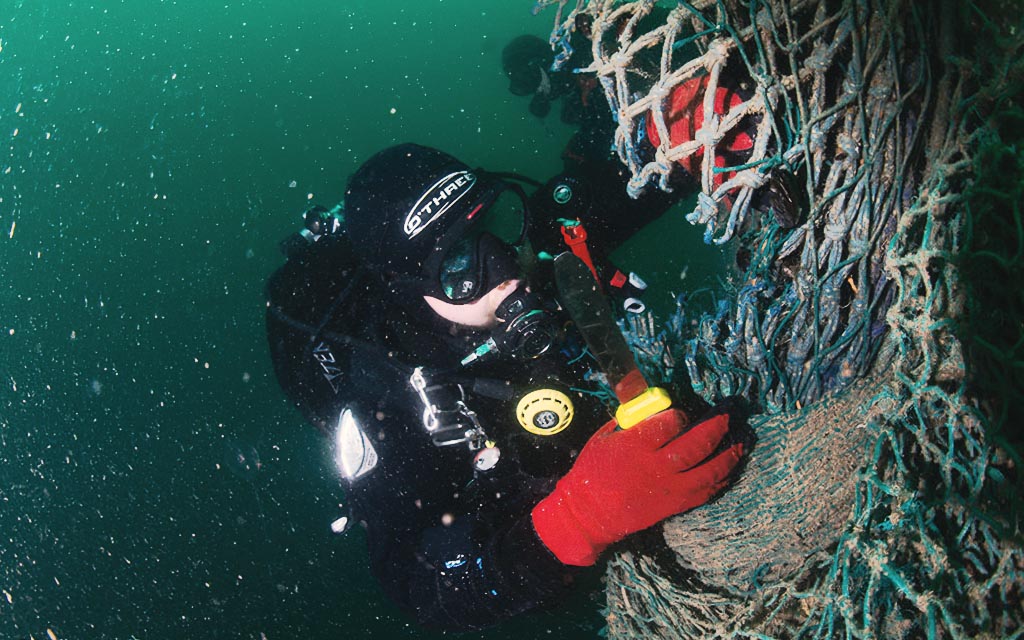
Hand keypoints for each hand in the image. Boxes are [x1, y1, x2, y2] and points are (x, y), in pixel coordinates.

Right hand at [531, 409, 742, 565]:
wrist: (590, 514)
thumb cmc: (593, 471)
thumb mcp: (603, 438)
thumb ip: (630, 421)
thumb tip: (653, 406)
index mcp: (635, 447)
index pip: (668, 424)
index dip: (680, 415)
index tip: (681, 413)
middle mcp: (656, 467)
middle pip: (697, 445)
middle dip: (717, 426)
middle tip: (728, 414)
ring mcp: (670, 488)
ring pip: (710, 470)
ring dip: (730, 453)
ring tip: (741, 440)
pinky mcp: (676, 505)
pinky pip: (706, 491)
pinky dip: (722, 478)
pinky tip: (730, 467)